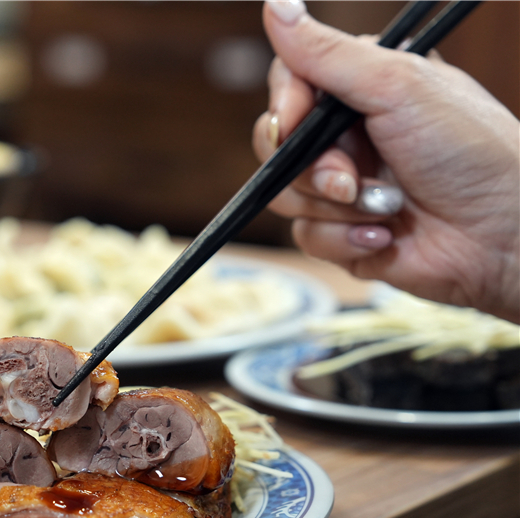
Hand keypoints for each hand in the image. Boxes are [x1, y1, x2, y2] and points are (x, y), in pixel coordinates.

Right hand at [253, 0, 519, 322]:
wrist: (503, 232)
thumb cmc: (470, 150)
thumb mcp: (397, 86)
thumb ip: (328, 53)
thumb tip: (276, 5)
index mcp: (362, 90)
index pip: (290, 84)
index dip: (284, 107)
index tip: (292, 122)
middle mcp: (348, 137)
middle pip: (277, 145)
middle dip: (312, 169)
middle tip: (349, 180)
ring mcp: (343, 187)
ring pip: (286, 195)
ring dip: (336, 208)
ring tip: (387, 207)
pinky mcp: (343, 232)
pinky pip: (307, 236)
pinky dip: (345, 239)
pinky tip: (384, 235)